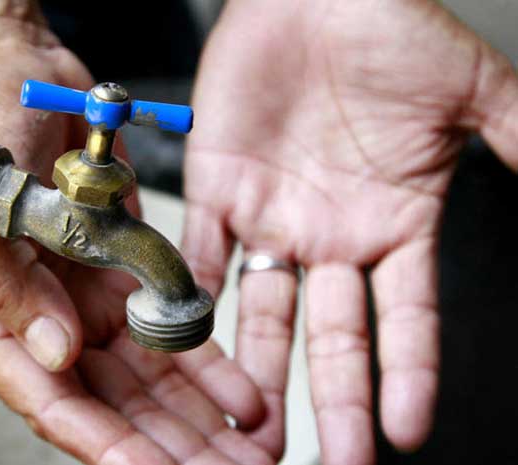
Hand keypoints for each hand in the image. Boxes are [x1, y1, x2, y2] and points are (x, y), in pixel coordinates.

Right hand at [0, 1, 271, 462]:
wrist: (7, 69)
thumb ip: (10, 289)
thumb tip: (57, 356)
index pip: (51, 402)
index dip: (106, 445)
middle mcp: (42, 321)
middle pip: (112, 405)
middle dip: (169, 446)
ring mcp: (86, 299)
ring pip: (149, 378)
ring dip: (199, 416)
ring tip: (251, 448)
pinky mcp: (123, 270)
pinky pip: (169, 327)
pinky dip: (206, 362)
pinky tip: (245, 393)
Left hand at [183, 1, 517, 463]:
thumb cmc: (387, 31)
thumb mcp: (469, 89)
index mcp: (393, 223)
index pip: (406, 319)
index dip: (408, 374)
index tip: (406, 430)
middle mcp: (330, 235)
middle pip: (332, 336)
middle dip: (333, 400)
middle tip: (333, 460)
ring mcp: (272, 218)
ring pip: (263, 312)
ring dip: (258, 370)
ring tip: (253, 427)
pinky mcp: (218, 191)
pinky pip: (203, 257)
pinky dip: (194, 300)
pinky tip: (194, 347)